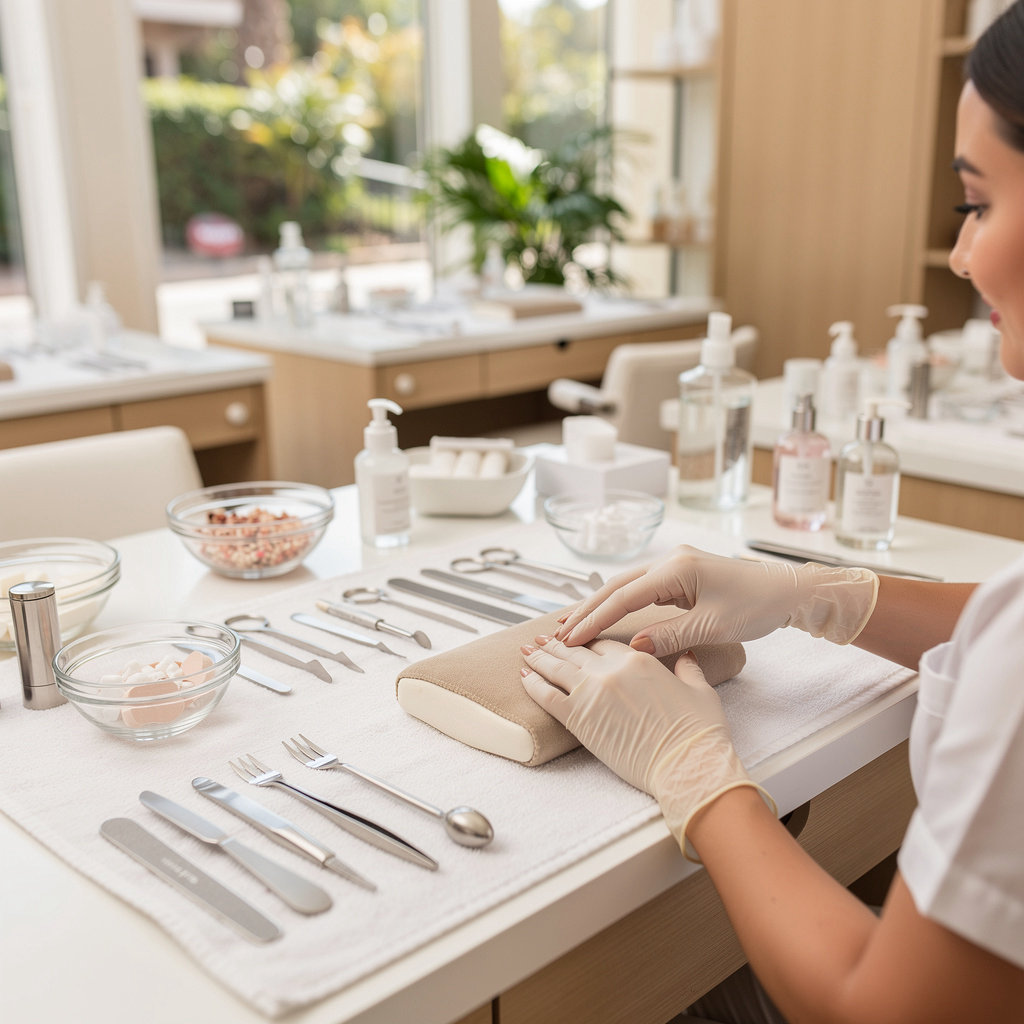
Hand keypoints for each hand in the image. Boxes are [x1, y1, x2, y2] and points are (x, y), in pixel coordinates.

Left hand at [520, 635, 773, 856]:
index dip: (588, 639)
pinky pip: (547, 696)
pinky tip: (524, 677)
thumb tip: (686, 656)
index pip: (604, 642)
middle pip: (575, 650)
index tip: (577, 638)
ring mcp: (591, 693)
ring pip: (556, 668)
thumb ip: (688, 667)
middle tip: (540, 639)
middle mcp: (611, 670)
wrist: (687, 765)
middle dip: (556, 644)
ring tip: (525, 650)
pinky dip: (533, 685)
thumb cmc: (699, 732)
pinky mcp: (579, 719)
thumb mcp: (700, 690)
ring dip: (538, 658)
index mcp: (639, 660)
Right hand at [553, 546, 878, 656]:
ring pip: (626, 586)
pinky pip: (641, 589)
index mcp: (677, 568)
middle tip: (558, 632)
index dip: (595, 618)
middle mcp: (671, 561)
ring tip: (571, 625)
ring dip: (600, 606)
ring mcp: (676, 566)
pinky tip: (604, 615)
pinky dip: (619, 603)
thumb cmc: (757, 607)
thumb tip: (633, 647)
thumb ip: (669, 635)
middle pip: (617, 586)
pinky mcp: (682, 575)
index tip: (570, 638)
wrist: (790, 593)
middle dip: (587, 610)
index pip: (624, 596)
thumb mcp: (713, 626)